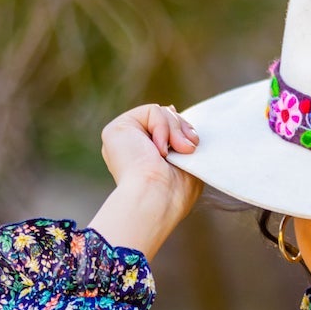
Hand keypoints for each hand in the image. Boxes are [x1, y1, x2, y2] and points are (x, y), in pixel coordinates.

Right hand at [88, 104, 202, 259]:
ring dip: (176, 131)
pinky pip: (152, 111)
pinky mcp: (116, 129)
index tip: (193, 140)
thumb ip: (181, 142)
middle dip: (183, 129)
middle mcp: (133, 147)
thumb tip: (177, 116)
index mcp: (146, 158)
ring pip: (161, 113)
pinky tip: (160, 150)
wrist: (157, 198)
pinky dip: (163, 127)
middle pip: (166, 118)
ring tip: (179, 151)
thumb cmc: (175, 192)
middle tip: (189, 149)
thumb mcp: (187, 163)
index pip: (166, 130)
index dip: (182, 129)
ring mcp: (124, 138)